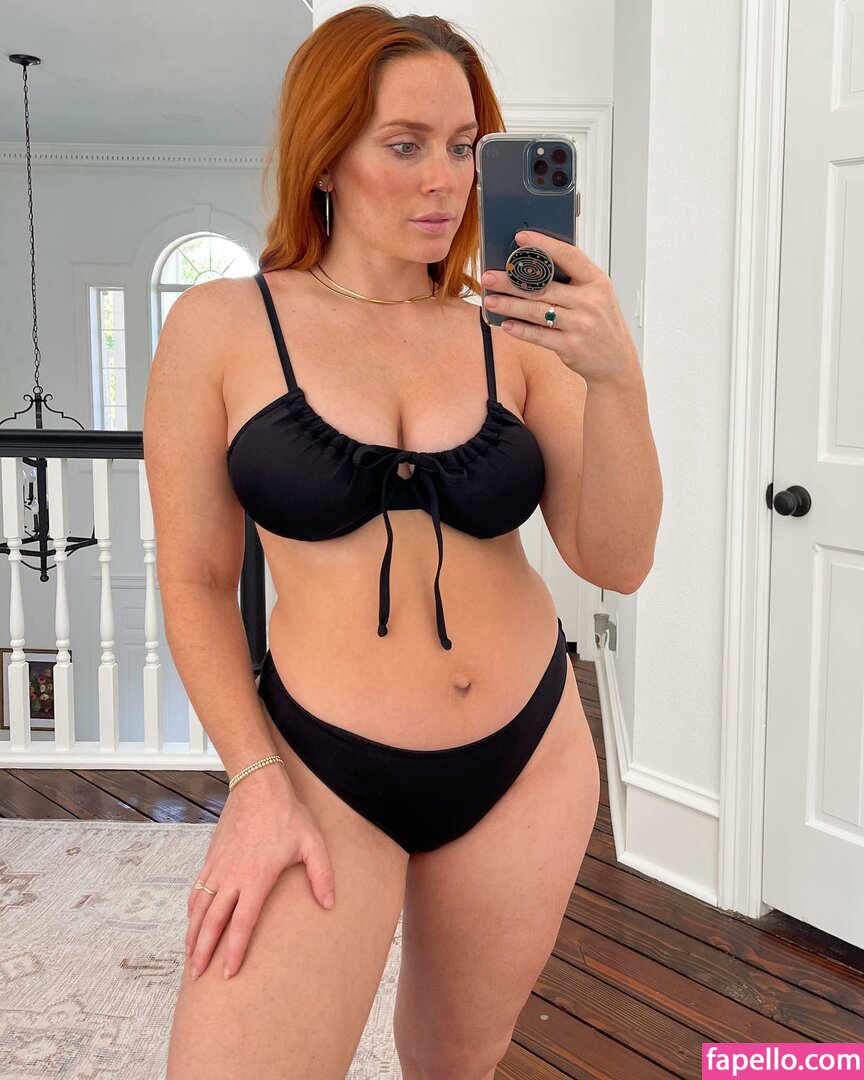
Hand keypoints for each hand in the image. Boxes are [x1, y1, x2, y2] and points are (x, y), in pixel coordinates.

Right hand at [184, 767, 335, 980]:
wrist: (258, 785)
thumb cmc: (288, 815)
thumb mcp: (312, 843)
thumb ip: (321, 875)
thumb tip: (328, 904)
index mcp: (256, 878)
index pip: (241, 923)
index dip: (233, 950)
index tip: (228, 973)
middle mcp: (232, 876)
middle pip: (213, 921)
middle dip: (204, 951)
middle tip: (199, 976)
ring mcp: (219, 866)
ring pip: (200, 907)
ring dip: (193, 933)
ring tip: (190, 957)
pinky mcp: (212, 857)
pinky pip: (198, 888)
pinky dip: (192, 908)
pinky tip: (192, 919)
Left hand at [481, 229, 640, 385]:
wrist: (617, 361)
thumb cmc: (602, 324)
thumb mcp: (597, 296)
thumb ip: (573, 281)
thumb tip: (533, 267)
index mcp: (597, 281)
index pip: (569, 256)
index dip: (544, 244)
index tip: (520, 238)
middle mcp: (590, 301)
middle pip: (544, 286)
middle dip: (512, 281)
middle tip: (489, 276)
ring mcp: (581, 325)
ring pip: (537, 310)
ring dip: (510, 305)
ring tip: (490, 300)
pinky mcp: (571, 346)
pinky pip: (539, 335)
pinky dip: (520, 329)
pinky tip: (506, 323)